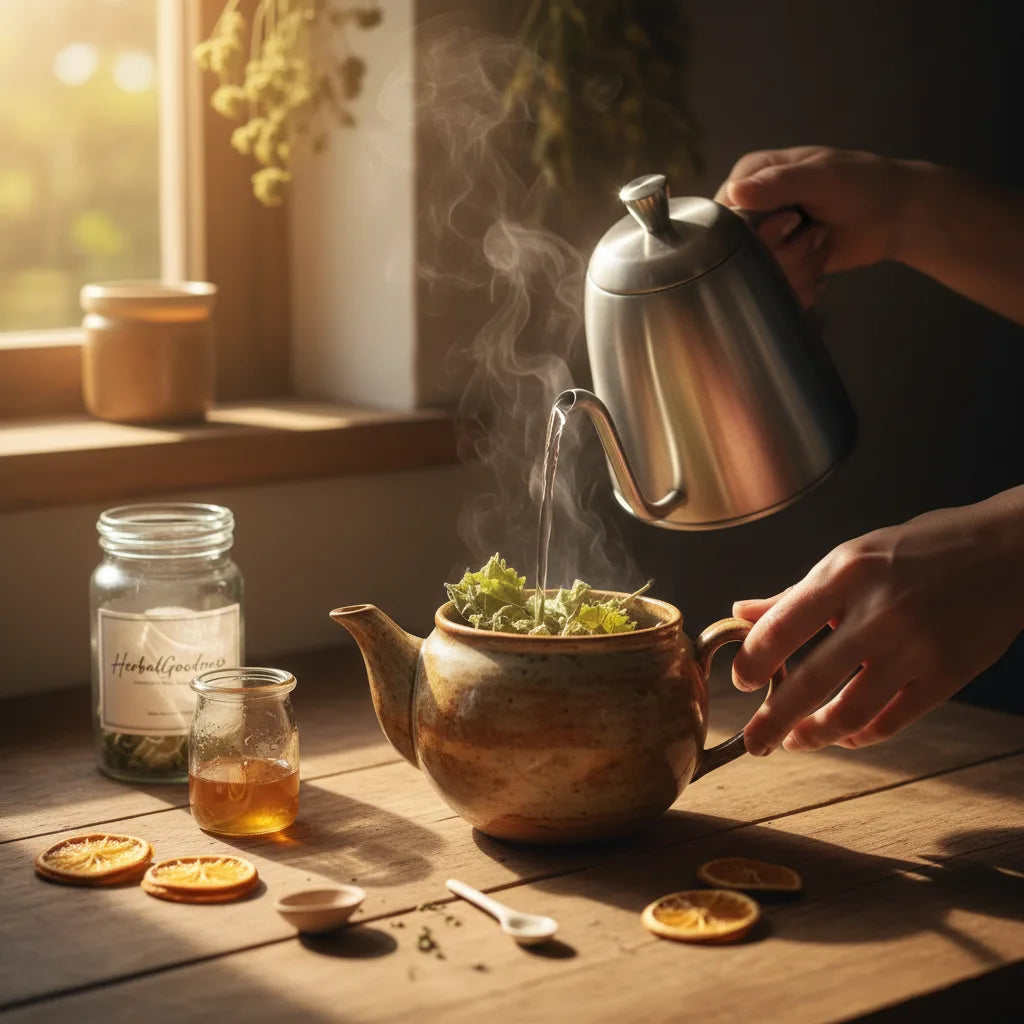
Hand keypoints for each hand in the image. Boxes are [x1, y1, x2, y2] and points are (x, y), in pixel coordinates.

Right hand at [714, 146, 915, 307]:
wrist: (897, 217)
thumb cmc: (863, 185)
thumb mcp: (822, 177)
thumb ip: (778, 184)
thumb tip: (734, 193)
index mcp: (753, 176)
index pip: (722, 212)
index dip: (748, 230)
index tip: (788, 224)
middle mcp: (752, 208)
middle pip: (739, 249)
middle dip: (781, 251)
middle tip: (813, 232)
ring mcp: (767, 239)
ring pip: (758, 273)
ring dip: (797, 265)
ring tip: (821, 243)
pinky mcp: (781, 264)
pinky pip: (773, 286)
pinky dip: (801, 281)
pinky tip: (820, 263)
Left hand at [730, 487, 1023, 754]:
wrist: (1009, 553)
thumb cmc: (922, 550)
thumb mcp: (853, 557)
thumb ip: (796, 594)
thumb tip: (741, 614)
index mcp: (848, 574)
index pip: (782, 627)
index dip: (753, 661)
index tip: (742, 681)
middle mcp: (880, 612)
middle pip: (810, 681)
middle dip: (771, 720)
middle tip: (752, 740)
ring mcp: (916, 648)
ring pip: (850, 712)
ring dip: (813, 735)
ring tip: (793, 742)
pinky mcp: (947, 676)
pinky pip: (891, 720)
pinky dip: (859, 735)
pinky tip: (842, 735)